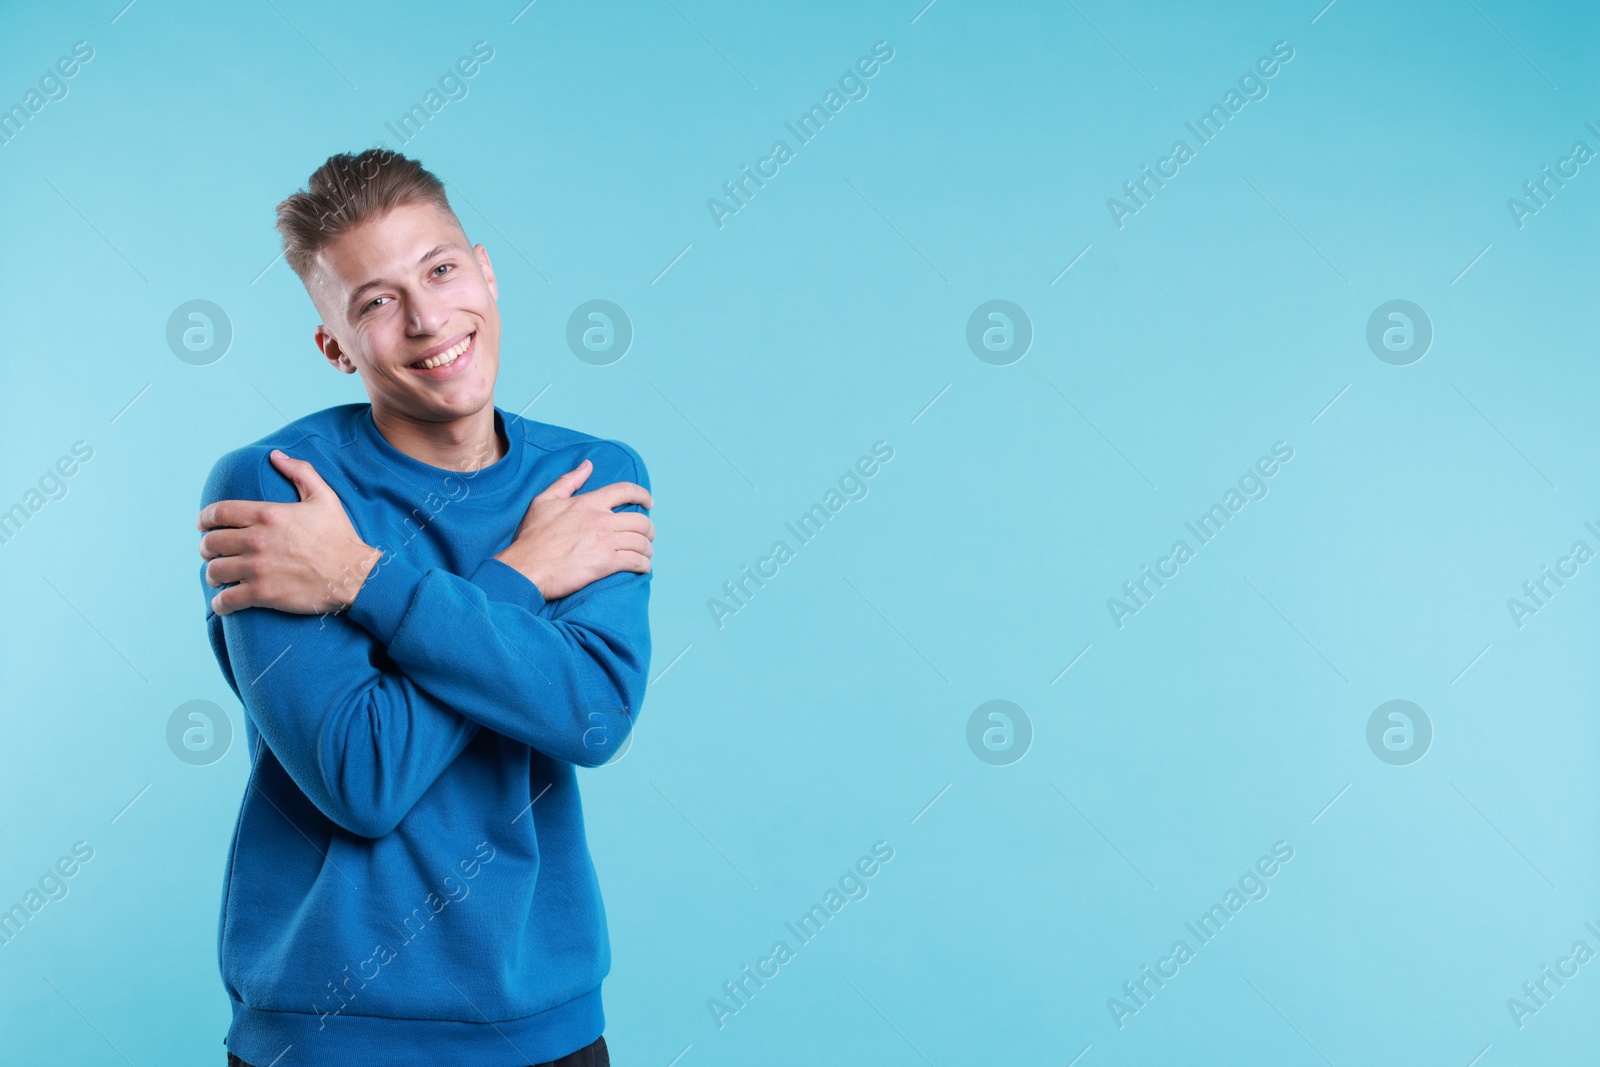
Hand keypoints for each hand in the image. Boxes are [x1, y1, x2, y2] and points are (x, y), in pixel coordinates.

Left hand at [198, 450, 381, 615]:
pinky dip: (221, 602)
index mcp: (268, 514)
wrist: (354, 575)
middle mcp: (257, 540)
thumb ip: (300, 472)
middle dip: (207, 548)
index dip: (205, 519)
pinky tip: (224, 601)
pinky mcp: (262, 594)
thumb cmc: (340, 537)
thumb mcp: (324, 497)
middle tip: (214, 553)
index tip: (203, 526)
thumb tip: (276, 455)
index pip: (218, 513)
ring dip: (213, 574)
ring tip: (219, 577)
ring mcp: (258, 568)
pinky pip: (226, 599)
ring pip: (214, 571)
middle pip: (210, 543)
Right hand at [495, 459, 653, 599]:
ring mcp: (605, 541)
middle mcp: (601, 519)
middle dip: (648, 529)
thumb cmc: (532, 537)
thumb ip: (568, 481)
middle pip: (640, 520)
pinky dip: (644, 565)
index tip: (649, 502)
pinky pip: (636, 561)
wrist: (525, 568)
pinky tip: (642, 568)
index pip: (625, 490)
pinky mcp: (606, 563)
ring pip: (641, 542)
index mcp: (589, 502)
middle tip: (647, 536)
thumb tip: (587, 465)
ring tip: (645, 554)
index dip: (642, 494)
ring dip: (647, 549)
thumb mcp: (544, 501)